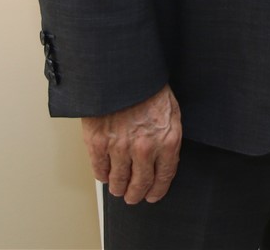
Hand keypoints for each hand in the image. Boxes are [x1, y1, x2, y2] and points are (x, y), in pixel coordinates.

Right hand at [83, 84, 181, 204]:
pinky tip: (105, 174)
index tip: (152, 195)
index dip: (157, 191)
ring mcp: (120, 148)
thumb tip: (164, 158)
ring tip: (118, 188)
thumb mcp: (171, 111)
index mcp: (167, 140)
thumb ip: (168, 137)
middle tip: (133, 196)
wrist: (122, 72)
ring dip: (118, 188)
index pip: (164, 177)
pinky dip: (102, 175)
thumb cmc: (147, 88)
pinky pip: (99, 170)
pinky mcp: (98, 144)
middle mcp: (145, 148)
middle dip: (136, 194)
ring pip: (118, 182)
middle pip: (140, 185)